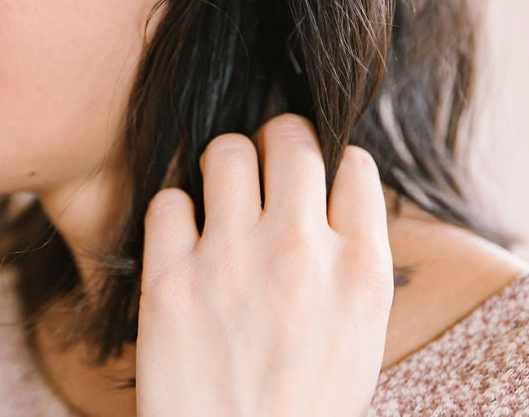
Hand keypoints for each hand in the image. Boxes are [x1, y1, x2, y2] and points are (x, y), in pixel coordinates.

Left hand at [136, 113, 393, 416]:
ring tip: (222, 193)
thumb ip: (352, 257)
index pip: (353, 163)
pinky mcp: (169, 281)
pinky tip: (184, 240)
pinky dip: (174, 213)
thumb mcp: (360, 333)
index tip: (316, 175)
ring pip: (225, 152)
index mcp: (360, 271)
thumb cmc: (303, 401)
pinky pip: (168, 200)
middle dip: (278, 140)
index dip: (333, 161)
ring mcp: (231, 263)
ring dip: (224, 164)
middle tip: (266, 162)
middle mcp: (300, 254)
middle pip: (290, 139)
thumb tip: (334, 184)